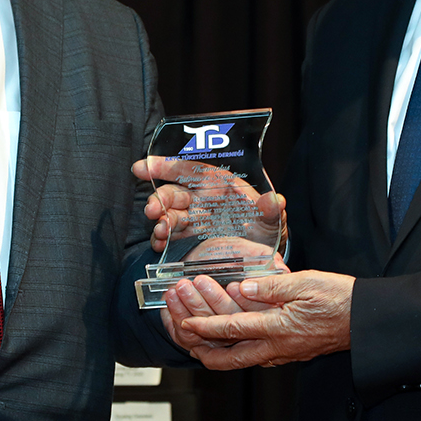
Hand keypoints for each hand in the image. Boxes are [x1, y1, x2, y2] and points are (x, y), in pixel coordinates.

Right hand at [133, 157, 285, 254]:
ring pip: (168, 215)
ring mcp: (192, 220)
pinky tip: (160, 245)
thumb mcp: (272, 218)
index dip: (165, 165)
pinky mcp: (188, 241)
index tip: (144, 166)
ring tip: (160, 231)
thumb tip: (275, 200)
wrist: (263, 255)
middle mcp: (200, 200)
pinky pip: (170, 238)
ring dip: (160, 221)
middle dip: (160, 199)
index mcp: (216, 184)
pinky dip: (161, 241)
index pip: (188, 170)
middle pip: (173, 194)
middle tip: (153, 209)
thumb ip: (270, 209)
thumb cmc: (265, 227)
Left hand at [178, 270, 355, 369]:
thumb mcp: (305, 283)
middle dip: (199, 344)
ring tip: (195, 324)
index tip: (184, 322)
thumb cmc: (340, 300)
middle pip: (226, 358)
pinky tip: (224, 333)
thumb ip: (271, 286)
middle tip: (182, 325)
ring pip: (235, 360)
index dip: (203, 327)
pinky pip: (249, 355)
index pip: (231, 330)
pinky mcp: (284, 352)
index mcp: (278, 329)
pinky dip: (230, 346)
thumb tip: (242, 287)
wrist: (364, 320)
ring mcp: (280, 353)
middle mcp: (275, 348)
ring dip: (212, 345)